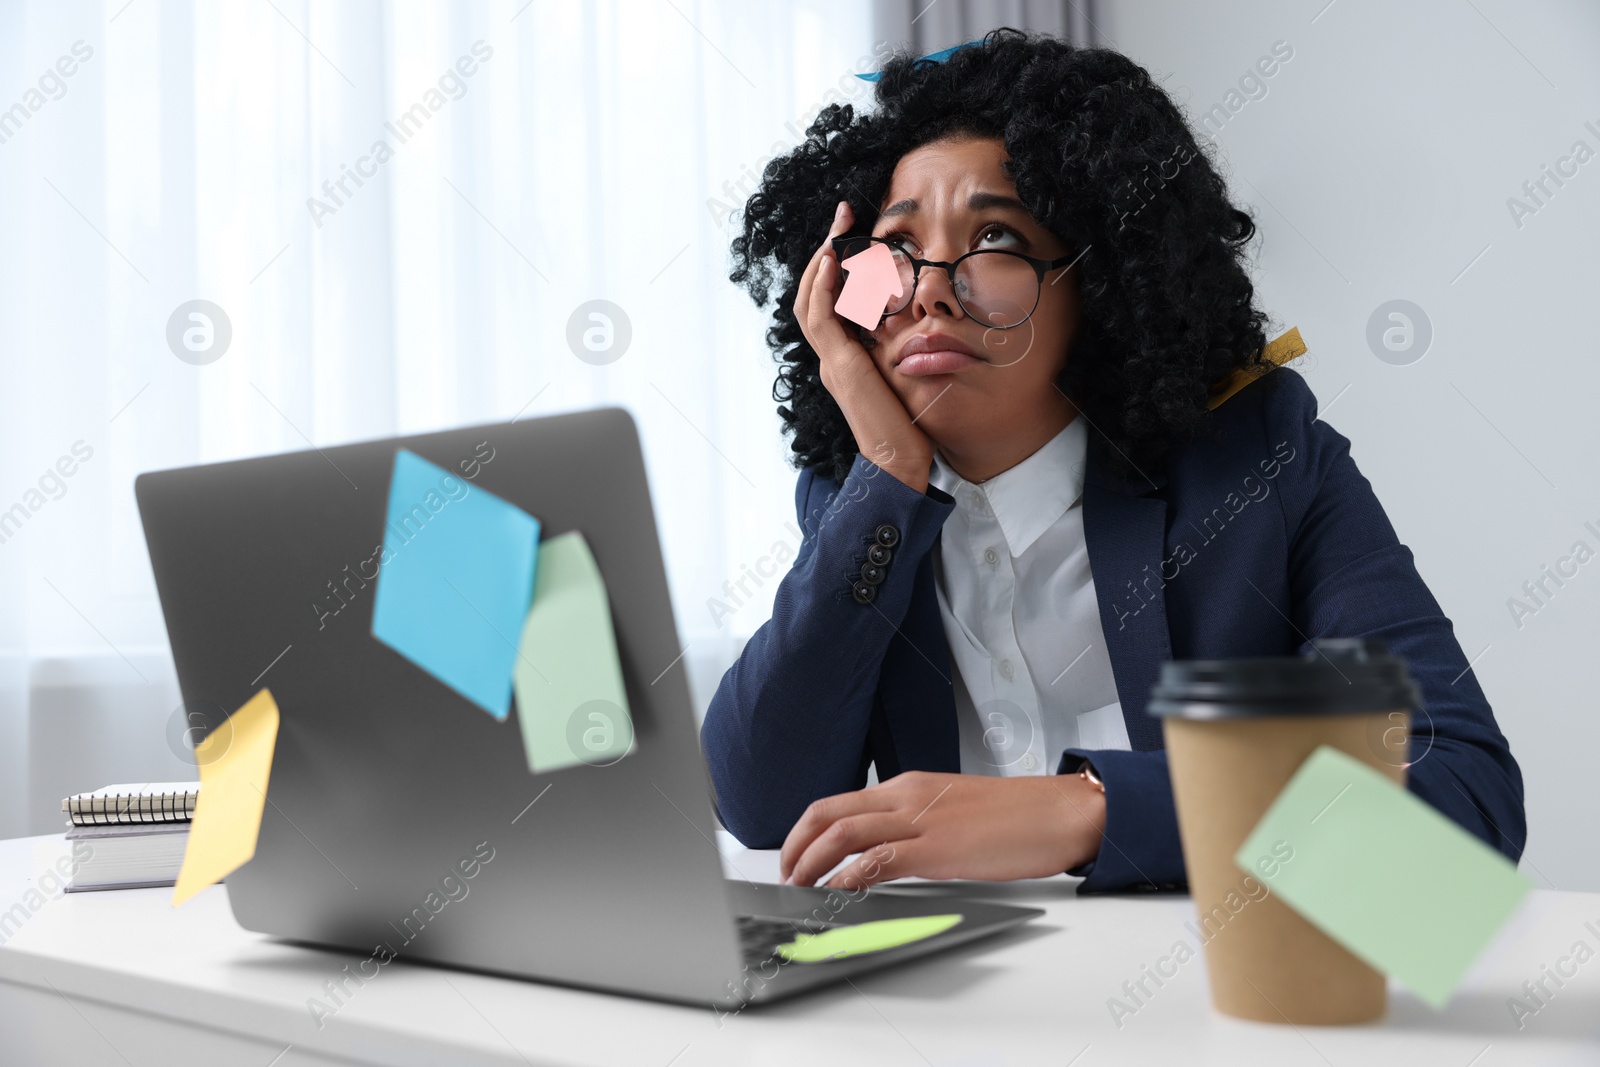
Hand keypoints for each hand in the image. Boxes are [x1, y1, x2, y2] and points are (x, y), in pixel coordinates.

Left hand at [777, 770, 1106, 889]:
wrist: (1059, 812)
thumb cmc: (1015, 816)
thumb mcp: (951, 813)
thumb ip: (916, 827)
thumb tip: (884, 854)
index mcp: (909, 786)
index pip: (838, 802)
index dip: (805, 831)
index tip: (794, 858)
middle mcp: (907, 796)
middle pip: (828, 813)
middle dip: (795, 846)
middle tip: (784, 875)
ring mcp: (921, 820)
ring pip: (844, 832)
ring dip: (812, 863)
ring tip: (798, 888)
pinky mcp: (938, 848)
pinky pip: (879, 860)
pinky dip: (849, 878)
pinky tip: (837, 894)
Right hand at [792, 200, 933, 491]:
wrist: (898, 463)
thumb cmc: (910, 427)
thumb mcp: (906, 376)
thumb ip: (903, 349)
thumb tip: (922, 320)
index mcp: (845, 357)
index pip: (830, 301)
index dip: (836, 267)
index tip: (854, 235)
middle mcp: (832, 356)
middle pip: (813, 293)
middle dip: (827, 251)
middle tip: (844, 217)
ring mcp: (831, 361)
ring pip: (811, 300)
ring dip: (823, 260)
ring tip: (837, 230)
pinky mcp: (840, 366)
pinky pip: (822, 317)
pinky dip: (825, 286)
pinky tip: (837, 260)